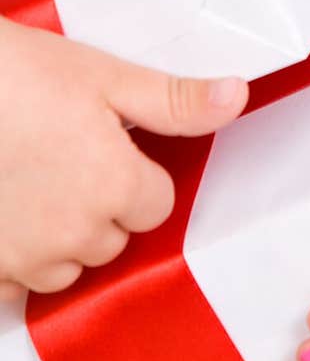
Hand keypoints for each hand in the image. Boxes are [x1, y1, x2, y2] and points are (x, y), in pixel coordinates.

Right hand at [0, 16, 247, 298]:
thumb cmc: (14, 76)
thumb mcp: (105, 76)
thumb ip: (175, 100)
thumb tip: (236, 98)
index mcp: (115, 186)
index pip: (156, 204)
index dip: (136, 172)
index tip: (109, 146)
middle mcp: (74, 234)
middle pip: (114, 238)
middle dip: (100, 203)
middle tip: (66, 153)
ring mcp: (24, 257)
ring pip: (68, 266)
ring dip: (60, 235)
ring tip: (34, 178)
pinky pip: (16, 284)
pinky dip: (16, 255)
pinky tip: (8, 209)